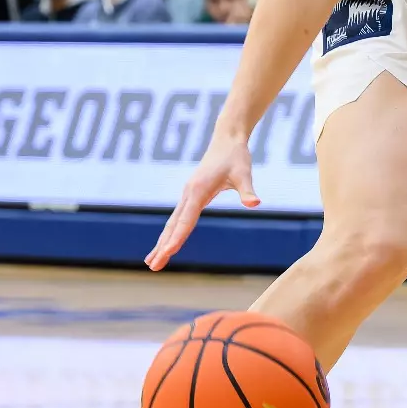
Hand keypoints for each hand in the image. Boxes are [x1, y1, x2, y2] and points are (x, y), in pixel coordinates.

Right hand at [147, 132, 259, 269]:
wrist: (227, 140)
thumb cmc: (236, 157)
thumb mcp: (244, 173)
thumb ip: (247, 190)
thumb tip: (255, 203)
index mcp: (198, 190)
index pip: (186, 220)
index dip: (177, 237)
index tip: (168, 252)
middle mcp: (188, 194)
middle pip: (173, 225)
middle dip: (163, 246)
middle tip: (153, 267)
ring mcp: (187, 195)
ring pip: (172, 223)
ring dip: (162, 242)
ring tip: (151, 262)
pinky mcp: (190, 195)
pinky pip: (177, 218)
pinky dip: (169, 232)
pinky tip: (165, 244)